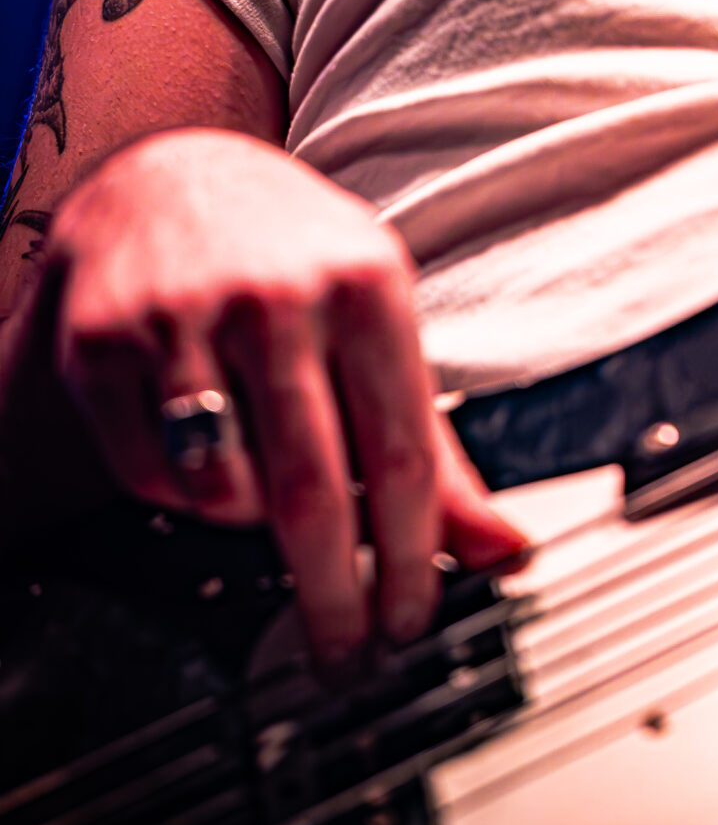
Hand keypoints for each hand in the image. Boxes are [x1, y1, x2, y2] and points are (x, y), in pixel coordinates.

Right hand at [28, 129, 528, 667]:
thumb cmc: (294, 259)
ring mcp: (185, 315)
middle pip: (313, 493)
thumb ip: (439, 446)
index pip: (404, 456)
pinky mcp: (104, 342)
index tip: (410, 624)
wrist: (168, 173)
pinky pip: (152, 473)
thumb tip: (507, 550)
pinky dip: (181, 492)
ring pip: (226, 493)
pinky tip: (199, 458)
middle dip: (334, 598)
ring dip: (251, 527)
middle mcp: (279, 295)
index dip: (413, 562)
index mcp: (368, 284)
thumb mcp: (380, 317)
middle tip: (343, 651)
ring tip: (266, 503)